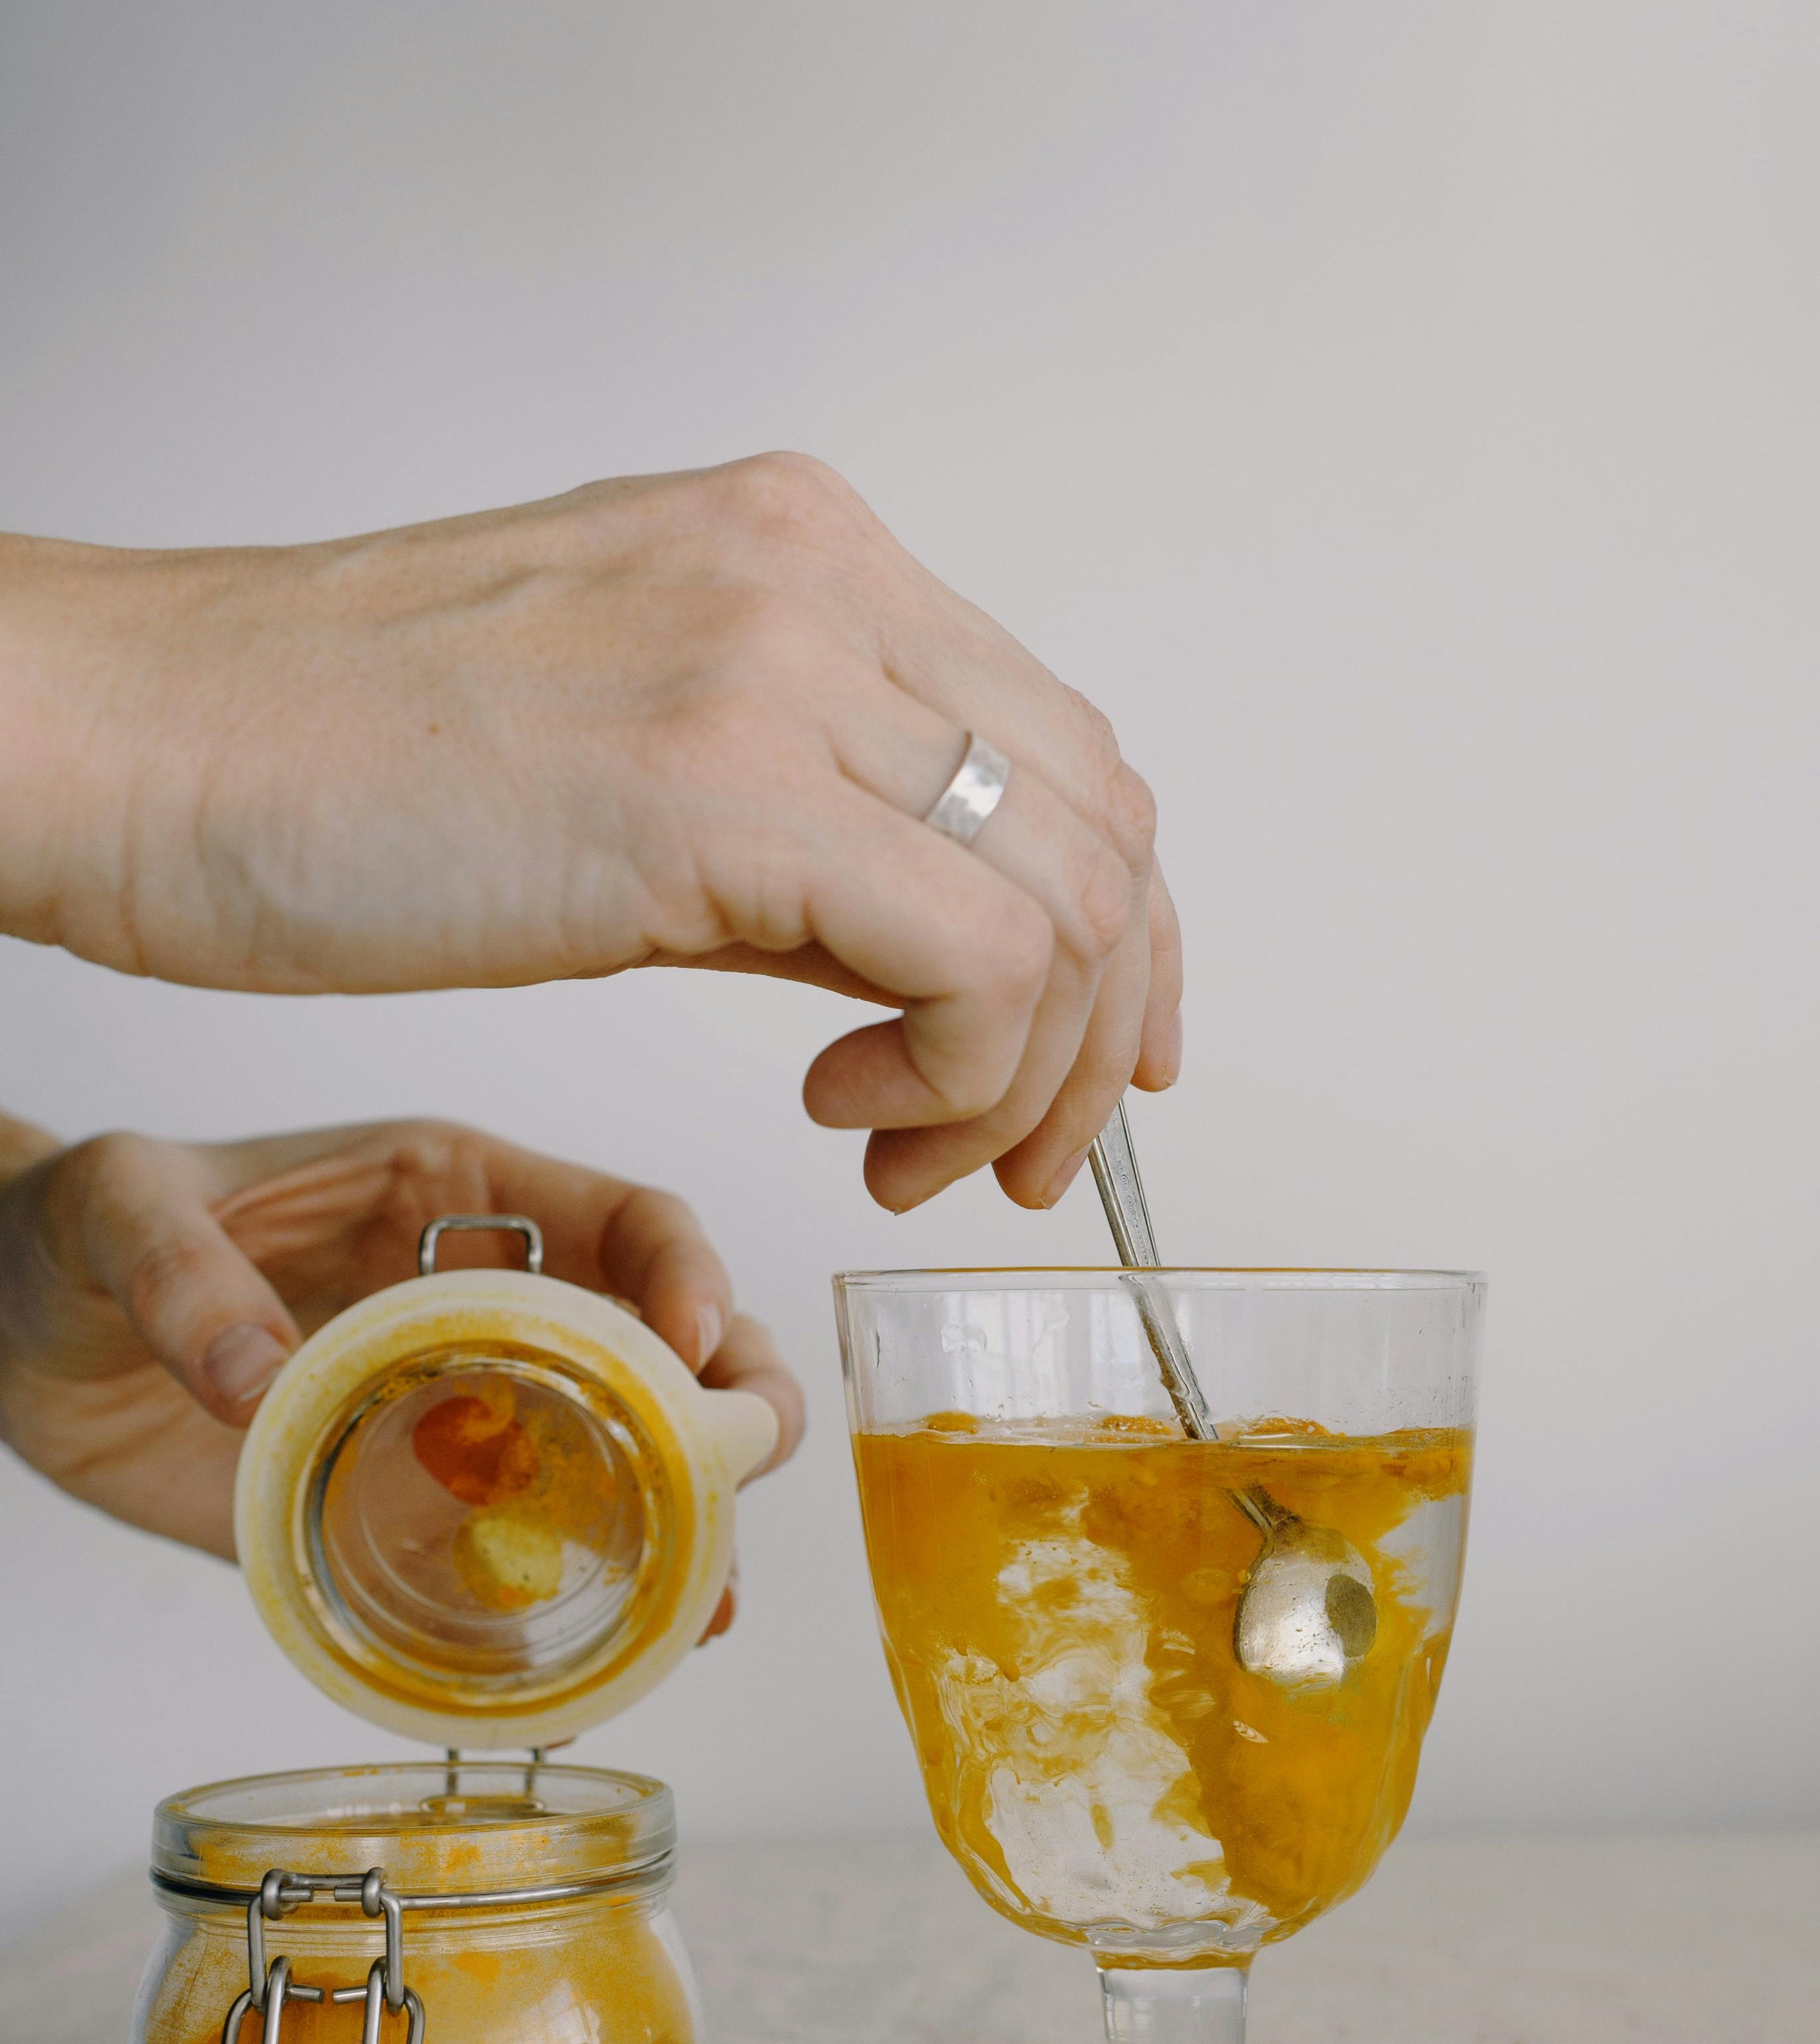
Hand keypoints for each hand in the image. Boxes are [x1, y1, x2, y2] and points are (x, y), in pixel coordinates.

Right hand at [0, 454, 1181, 1209]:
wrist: (140, 745)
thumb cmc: (329, 770)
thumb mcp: (632, 765)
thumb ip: (803, 835)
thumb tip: (923, 967)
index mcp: (802, 551)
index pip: (1061, 750)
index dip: (1118, 935)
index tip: (1081, 1060)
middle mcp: (817, 578)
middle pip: (1100, 825)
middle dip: (1097, 1033)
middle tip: (1003, 1154)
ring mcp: (776, 666)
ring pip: (1065, 899)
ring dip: (1027, 1078)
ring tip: (901, 1151)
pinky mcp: (719, 787)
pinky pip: (975, 958)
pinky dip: (957, 1074)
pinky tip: (840, 1113)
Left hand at [0, 1117, 802, 1638]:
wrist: (12, 1333)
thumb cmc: (77, 1232)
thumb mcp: (119, 1209)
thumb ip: (182, 1273)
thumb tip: (256, 1381)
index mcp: (458, 1200)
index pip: (625, 1220)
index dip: (684, 1269)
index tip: (688, 1338)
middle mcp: (492, 1310)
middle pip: (670, 1347)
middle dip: (733, 1401)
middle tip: (746, 1463)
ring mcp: (464, 1420)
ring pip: (626, 1466)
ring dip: (691, 1528)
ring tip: (712, 1602)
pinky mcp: (410, 1514)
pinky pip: (525, 1560)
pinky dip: (588, 1604)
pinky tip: (629, 1654)